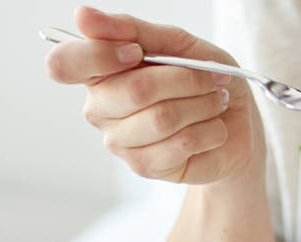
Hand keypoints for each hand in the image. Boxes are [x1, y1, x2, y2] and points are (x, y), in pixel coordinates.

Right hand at [45, 6, 264, 185]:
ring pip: (163, 119)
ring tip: (217, 102)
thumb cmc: (202, 80)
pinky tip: (214, 128)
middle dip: (187, 80)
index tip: (136, 51)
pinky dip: (211, 131)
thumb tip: (83, 16)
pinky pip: (181, 144)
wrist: (236, 125)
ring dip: (204, 105)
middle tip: (211, 79)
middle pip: (135, 90)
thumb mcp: (177, 43)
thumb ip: (132, 29)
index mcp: (97, 71)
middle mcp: (99, 108)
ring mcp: (119, 142)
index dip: (101, 55)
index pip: (64, 64)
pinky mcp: (145, 167)